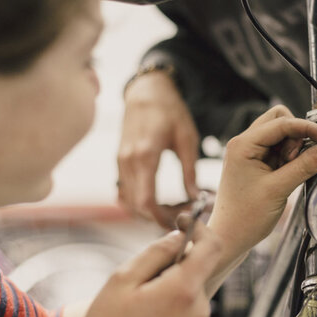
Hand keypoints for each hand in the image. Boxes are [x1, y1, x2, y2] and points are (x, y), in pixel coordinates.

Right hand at [55, 229, 221, 316]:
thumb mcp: (122, 281)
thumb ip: (155, 252)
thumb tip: (179, 236)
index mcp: (184, 290)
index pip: (212, 245)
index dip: (200, 226)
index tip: (183, 220)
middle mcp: (198, 309)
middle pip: (196, 269)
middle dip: (173, 264)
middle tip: (139, 277)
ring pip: (188, 291)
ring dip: (167, 288)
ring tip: (135, 306)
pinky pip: (184, 312)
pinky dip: (168, 307)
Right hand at [117, 71, 199, 227]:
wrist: (146, 91)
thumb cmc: (170, 111)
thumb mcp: (187, 139)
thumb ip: (190, 171)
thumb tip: (197, 198)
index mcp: (145, 155)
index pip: (146, 200)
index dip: (160, 218)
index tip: (177, 224)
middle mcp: (128, 161)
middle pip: (136, 206)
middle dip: (156, 218)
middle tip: (180, 217)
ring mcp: (120, 162)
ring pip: (127, 201)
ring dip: (146, 212)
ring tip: (171, 210)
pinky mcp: (119, 162)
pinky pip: (123, 191)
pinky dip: (137, 202)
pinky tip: (156, 200)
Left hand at [207, 105, 316, 256]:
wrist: (230, 238)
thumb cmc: (244, 217)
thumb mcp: (279, 190)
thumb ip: (305, 167)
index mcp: (243, 145)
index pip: (281, 123)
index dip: (307, 128)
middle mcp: (244, 144)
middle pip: (279, 121)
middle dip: (297, 135)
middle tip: (303, 158)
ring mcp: (249, 153)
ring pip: (281, 135)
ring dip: (294, 148)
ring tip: (292, 171)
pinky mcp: (256, 164)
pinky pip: (279, 150)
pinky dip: (290, 158)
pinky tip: (289, 174)